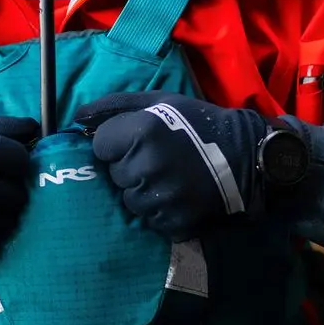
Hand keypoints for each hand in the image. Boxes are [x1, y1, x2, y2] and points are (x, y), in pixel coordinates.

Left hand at [73, 92, 269, 240]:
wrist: (246, 157)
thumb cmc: (197, 124)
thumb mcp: (159, 102)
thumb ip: (115, 106)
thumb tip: (77, 117)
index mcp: (142, 132)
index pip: (100, 145)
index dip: (117, 143)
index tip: (139, 141)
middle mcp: (147, 166)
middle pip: (114, 174)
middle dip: (130, 167)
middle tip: (159, 159)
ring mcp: (160, 198)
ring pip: (129, 199)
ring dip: (143, 190)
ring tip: (170, 178)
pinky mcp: (173, 222)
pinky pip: (148, 220)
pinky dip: (159, 210)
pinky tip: (178, 195)